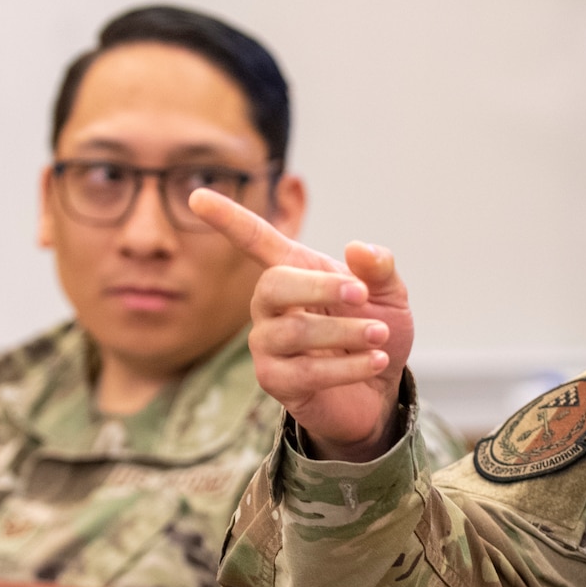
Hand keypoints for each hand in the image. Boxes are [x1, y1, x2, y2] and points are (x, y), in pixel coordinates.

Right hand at [190, 189, 410, 459]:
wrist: (380, 390)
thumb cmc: (377, 332)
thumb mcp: (389, 295)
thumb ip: (379, 269)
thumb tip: (357, 248)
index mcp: (294, 271)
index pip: (254, 239)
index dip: (228, 218)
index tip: (196, 196)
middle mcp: (270, 306)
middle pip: (273, 285)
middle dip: (318, 286)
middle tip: (361, 294)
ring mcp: (267, 344)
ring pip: (293, 332)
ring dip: (344, 331)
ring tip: (379, 335)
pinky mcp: (275, 381)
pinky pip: (305, 372)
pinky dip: (347, 366)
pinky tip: (375, 360)